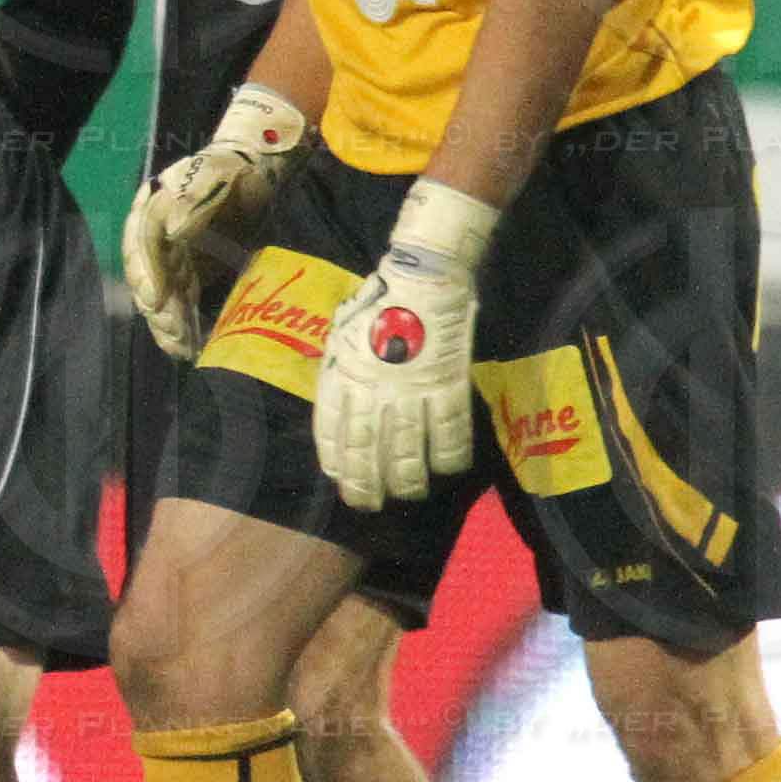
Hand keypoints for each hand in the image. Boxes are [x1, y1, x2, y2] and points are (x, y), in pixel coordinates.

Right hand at [120, 81, 307, 358]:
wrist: (254, 172)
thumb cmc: (230, 172)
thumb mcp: (213, 176)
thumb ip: (191, 202)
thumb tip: (172, 232)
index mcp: (150, 209)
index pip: (143, 246)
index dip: (148, 274)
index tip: (157, 300)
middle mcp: (153, 238)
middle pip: (148, 277)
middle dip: (159, 307)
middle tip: (173, 331)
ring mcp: (170, 258)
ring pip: (163, 295)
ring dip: (169, 322)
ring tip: (181, 347)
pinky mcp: (188, 274)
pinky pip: (180, 302)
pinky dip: (183, 323)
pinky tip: (189, 345)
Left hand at [312, 180, 496, 510]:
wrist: (423, 275)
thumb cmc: (378, 302)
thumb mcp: (341, 335)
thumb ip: (339, 373)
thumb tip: (337, 410)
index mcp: (342, 374)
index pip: (332, 429)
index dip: (334, 459)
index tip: (338, 479)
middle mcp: (372, 388)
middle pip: (365, 447)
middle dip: (364, 483)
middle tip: (366, 505)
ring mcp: (410, 389)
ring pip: (406, 447)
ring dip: (405, 479)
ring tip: (405, 496)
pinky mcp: (447, 385)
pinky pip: (448, 430)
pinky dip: (448, 455)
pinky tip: (446, 471)